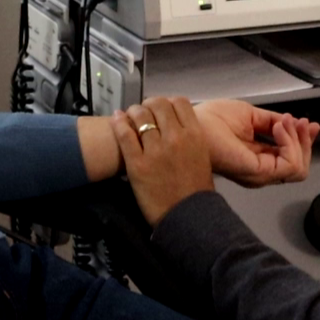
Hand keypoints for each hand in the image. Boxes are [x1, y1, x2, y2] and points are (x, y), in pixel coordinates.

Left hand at [111, 98, 216, 225]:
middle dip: (149, 105)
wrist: (188, 217)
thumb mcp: (202, 156)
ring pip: (139, 115)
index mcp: (195, 135)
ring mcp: (155, 150)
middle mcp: (176, 138)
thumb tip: (174, 122)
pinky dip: (118, 122)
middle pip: (158, 104)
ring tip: (129, 116)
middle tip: (144, 113)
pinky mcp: (137, 163)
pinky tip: (117, 119)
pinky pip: (124, 134)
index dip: (168, 103)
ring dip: (133, 112)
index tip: (162, 110)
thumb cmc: (196, 189)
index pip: (179, 102)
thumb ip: (190, 137)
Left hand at [192, 99, 319, 186]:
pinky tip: (280, 128)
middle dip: (306, 142)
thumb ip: (272, 122)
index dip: (304, 141)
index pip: (292, 158)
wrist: (193, 123)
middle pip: (300, 167)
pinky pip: (290, 164)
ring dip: (298, 140)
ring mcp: (260, 174)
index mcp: (259, 159)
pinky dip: (291, 143)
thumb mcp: (250, 116)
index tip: (309, 123)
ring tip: (285, 123)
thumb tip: (293, 123)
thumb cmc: (212, 120)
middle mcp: (262, 170)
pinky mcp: (258, 172)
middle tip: (302, 123)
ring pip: (299, 168)